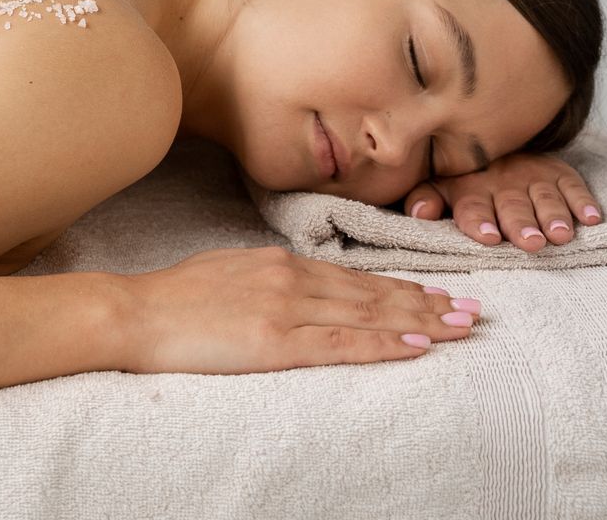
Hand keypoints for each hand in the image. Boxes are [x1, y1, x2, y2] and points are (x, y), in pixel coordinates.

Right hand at [126, 246, 478, 374]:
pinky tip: (416, 344)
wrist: (135, 313)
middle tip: (472, 309)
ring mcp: (286, 308)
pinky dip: (384, 343)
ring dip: (420, 320)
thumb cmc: (171, 299)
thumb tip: (290, 283)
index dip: (400, 286)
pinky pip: (342, 343)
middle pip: (372, 292)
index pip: (353, 277)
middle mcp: (290, 278)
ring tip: (459, 325)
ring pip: (368, 314)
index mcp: (278, 262)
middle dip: (426, 301)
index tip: (437, 293)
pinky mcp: (276, 341)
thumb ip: (264, 277)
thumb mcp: (225, 271)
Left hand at [399, 152, 602, 250]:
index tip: (489, 238)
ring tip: (560, 235)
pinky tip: (592, 218)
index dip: (479, 221)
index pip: (472, 206)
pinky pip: (573, 185)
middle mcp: (502, 183)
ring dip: (553, 216)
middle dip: (521, 224)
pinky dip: (583, 201)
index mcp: (470, 189)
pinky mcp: (559, 172)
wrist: (496, 140)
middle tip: (531, 242)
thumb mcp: (440, 186)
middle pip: (512, 206)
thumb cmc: (465, 177)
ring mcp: (533, 177)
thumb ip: (426, 199)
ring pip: (544, 198)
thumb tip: (418, 212)